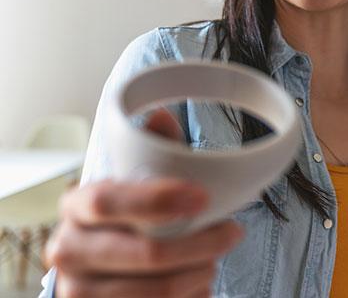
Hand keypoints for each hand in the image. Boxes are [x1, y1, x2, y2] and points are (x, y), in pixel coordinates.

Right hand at [45, 110, 243, 297]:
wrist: (112, 275)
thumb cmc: (133, 222)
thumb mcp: (141, 183)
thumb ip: (153, 149)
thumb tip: (160, 115)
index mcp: (75, 207)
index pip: (106, 201)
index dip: (157, 199)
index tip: (202, 198)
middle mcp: (68, 251)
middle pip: (144, 253)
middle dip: (200, 245)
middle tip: (231, 234)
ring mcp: (79, 292)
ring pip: (156, 291)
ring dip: (199, 274)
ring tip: (212, 262)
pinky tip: (197, 285)